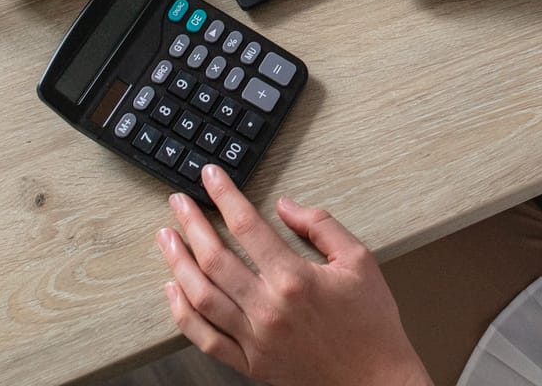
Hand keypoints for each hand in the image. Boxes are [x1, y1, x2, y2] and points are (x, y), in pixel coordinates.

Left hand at [156, 164, 431, 385]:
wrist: (375, 381)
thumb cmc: (371, 323)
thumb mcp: (359, 260)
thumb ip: (320, 226)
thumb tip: (285, 206)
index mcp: (295, 279)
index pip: (247, 227)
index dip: (225, 196)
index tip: (210, 177)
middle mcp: (268, 309)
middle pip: (214, 259)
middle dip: (191, 225)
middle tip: (178, 202)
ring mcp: (255, 339)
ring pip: (201, 297)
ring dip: (177, 263)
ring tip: (166, 239)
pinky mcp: (250, 364)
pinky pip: (205, 338)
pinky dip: (182, 314)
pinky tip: (174, 291)